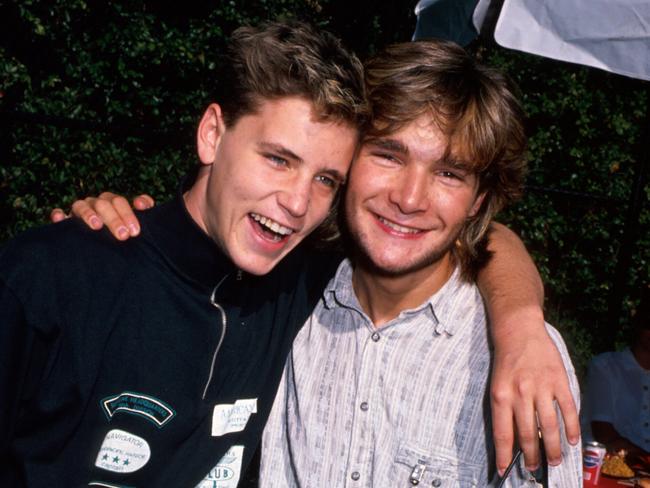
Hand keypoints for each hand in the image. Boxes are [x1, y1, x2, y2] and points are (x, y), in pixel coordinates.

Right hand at [50, 192, 153, 239]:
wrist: (107, 252)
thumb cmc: (125, 233)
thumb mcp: (136, 224)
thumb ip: (146, 210)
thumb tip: (141, 203)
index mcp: (113, 203)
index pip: (119, 202)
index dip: (128, 214)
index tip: (135, 232)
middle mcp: (96, 204)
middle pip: (104, 203)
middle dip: (114, 219)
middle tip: (123, 236)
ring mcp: (80, 211)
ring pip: (82, 205)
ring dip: (89, 214)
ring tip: (97, 226)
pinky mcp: (65, 221)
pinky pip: (59, 214)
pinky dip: (59, 215)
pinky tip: (60, 218)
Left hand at [490, 309, 579, 474]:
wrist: (518, 329)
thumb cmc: (505, 359)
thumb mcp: (496, 383)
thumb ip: (504, 409)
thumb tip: (511, 438)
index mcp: (500, 395)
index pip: (502, 433)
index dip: (504, 455)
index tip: (504, 469)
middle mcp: (520, 393)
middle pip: (528, 434)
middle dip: (531, 456)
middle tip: (534, 468)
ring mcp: (541, 387)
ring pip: (550, 426)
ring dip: (553, 448)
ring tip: (554, 461)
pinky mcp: (559, 380)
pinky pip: (568, 409)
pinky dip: (572, 427)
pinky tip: (572, 440)